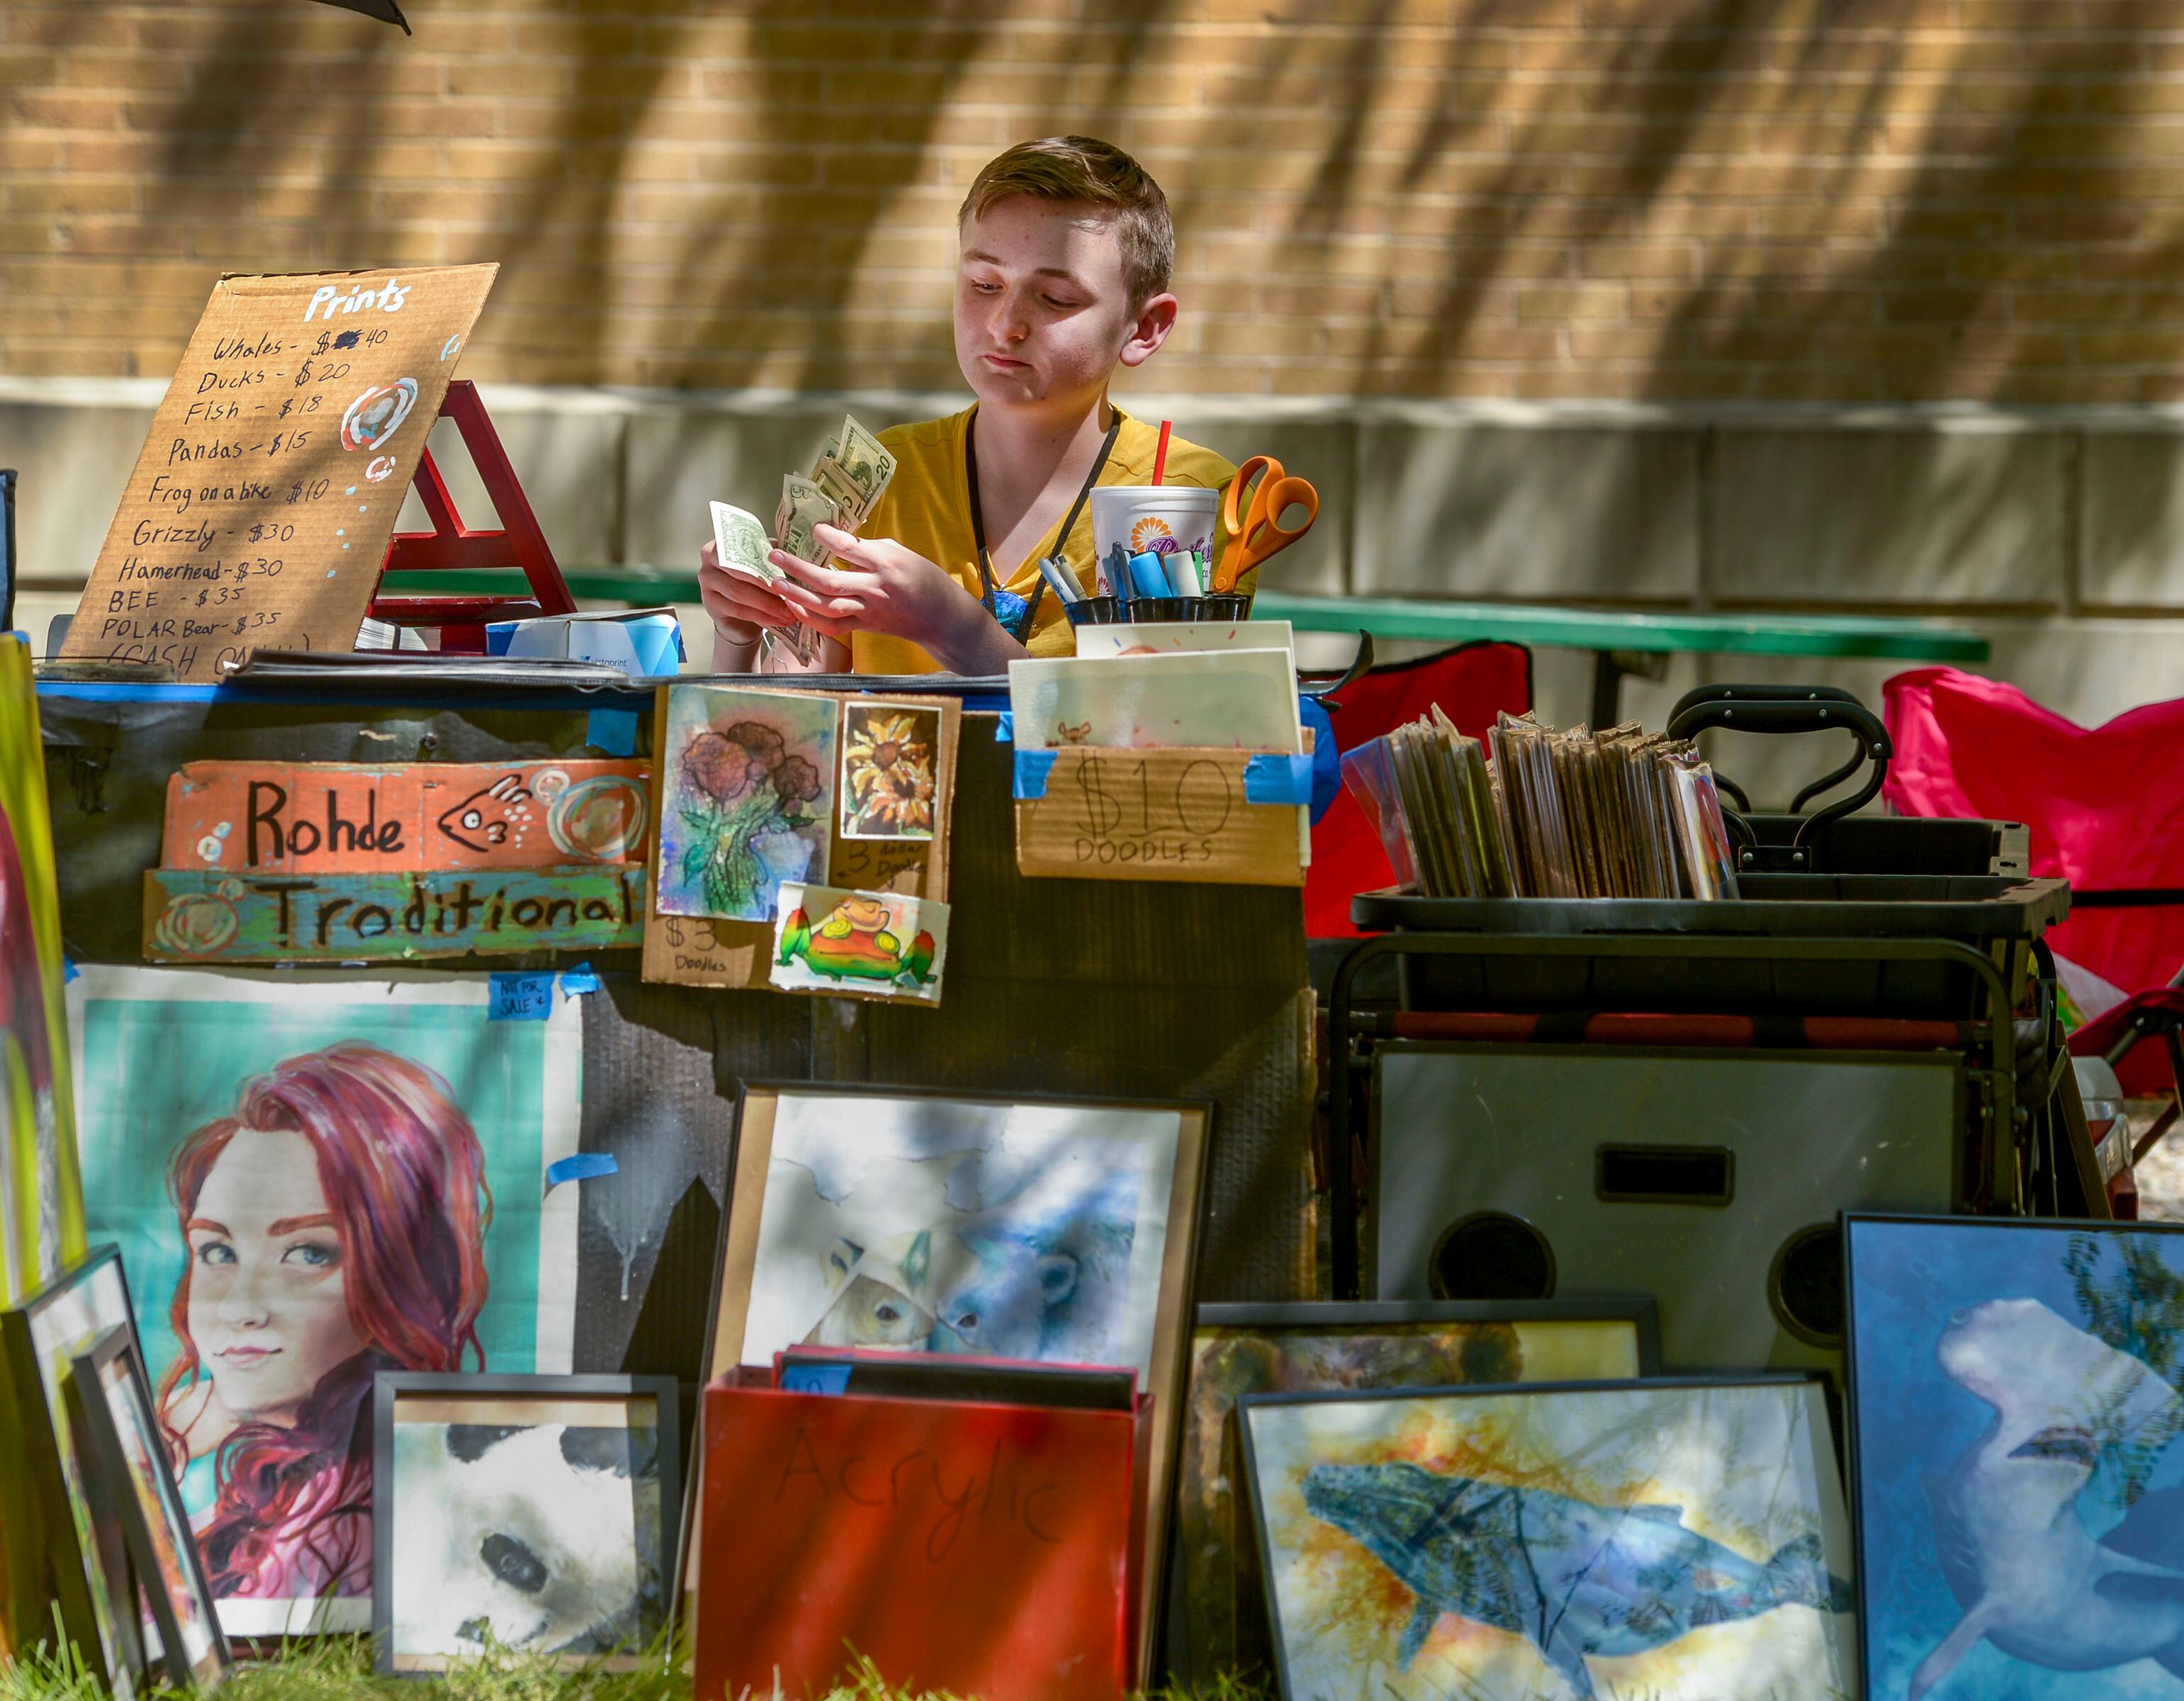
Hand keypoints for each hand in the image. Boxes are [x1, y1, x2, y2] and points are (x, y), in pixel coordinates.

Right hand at [696, 537, 802, 647]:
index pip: (745, 547)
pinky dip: (763, 616)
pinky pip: (739, 611)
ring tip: (789, 611)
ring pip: (739, 592)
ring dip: (768, 604)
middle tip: (792, 594)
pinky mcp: (711, 605)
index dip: (768, 559)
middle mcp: (710, 560)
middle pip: (740, 570)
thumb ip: (775, 556)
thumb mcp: (765, 565)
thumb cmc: (756, 583)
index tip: (791, 569)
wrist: (741, 615)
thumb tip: (796, 555)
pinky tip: (780, 621)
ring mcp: (707, 583)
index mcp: (724, 542)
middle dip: (768, 584)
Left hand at [768, 524, 1029, 673]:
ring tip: (777, 582)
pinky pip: (833, 627)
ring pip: (827, 607)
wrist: (941, 617)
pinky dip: (811, 618)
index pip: (849, 548)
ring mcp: (869, 611)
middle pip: (829, 581)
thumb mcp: (901, 552)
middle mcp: (875, 589)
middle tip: (775, 555)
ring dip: (798, 595)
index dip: (826, 537)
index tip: (812, 529)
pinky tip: (794, 606)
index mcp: (886, 563)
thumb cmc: (922, 577)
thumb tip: (836, 539)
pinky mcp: (865, 627)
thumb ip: (869, 547)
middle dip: (797, 568)